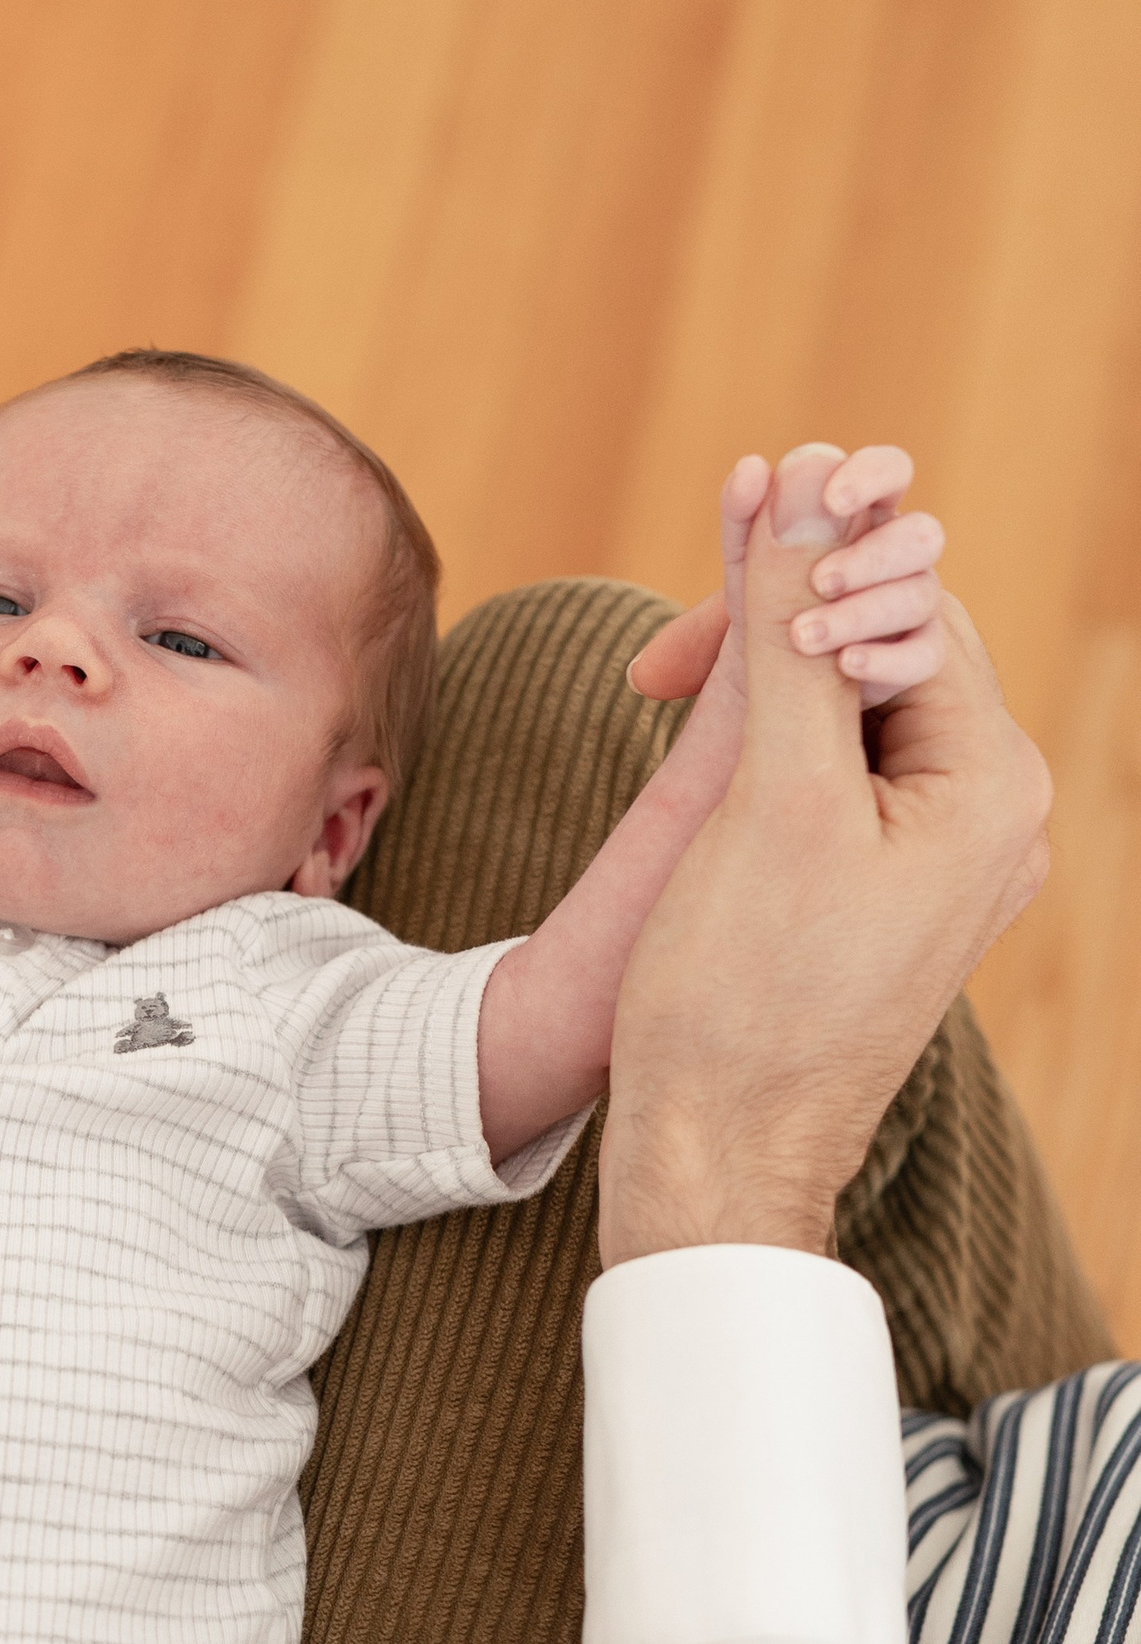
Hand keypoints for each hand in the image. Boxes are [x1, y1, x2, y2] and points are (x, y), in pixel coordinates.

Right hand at [598, 466, 1050, 1263]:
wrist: (715, 1157)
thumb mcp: (764, 798)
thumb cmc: (739, 996)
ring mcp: (943, 858)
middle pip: (885, 650)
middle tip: (649, 671)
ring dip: (757, 681)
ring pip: (852, 707)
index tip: (681, 628)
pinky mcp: (885, 893)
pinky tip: (696, 760)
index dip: (798, 584)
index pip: (906, 610)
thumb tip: (811, 486)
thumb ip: (792, 637)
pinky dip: (766, 745)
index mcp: (993, 784)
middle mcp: (991, 815)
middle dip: (773, 630)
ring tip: (657, 696)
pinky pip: (839, 774)